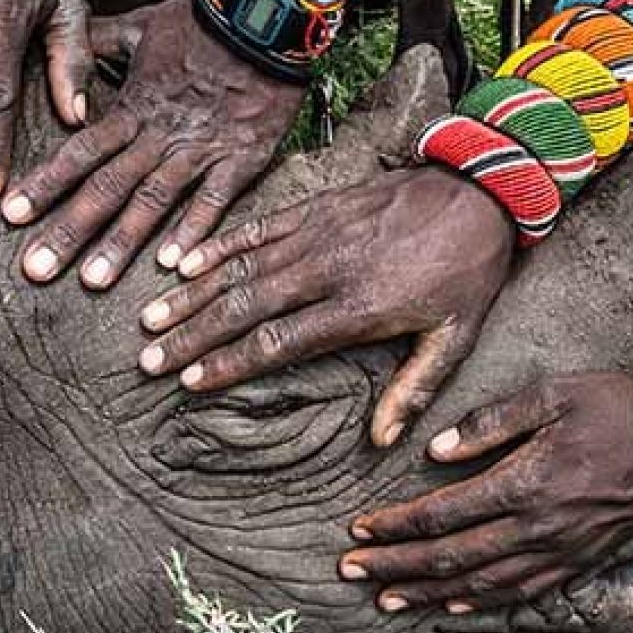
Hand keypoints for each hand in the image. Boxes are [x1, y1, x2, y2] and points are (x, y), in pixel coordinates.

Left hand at [6, 0, 304, 290]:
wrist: (264, 17)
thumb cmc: (203, 21)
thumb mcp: (142, 26)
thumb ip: (99, 42)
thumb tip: (62, 51)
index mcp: (134, 107)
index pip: (80, 152)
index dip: (44, 184)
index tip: (11, 216)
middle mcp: (159, 135)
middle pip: (106, 188)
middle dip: (69, 230)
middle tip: (35, 269)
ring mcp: (200, 150)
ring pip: (153, 202)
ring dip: (121, 243)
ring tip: (92, 281)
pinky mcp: (242, 158)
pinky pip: (215, 200)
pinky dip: (195, 231)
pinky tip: (174, 267)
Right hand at [136, 167, 514, 445]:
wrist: (482, 190)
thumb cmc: (468, 271)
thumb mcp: (454, 337)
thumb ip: (414, 389)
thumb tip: (380, 441)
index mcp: (360, 307)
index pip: (280, 340)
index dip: (231, 362)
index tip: (191, 380)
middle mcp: (329, 268)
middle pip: (246, 306)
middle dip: (193, 334)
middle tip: (150, 359)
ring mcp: (319, 233)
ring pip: (242, 267)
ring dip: (193, 294)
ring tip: (152, 319)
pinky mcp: (317, 207)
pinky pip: (258, 228)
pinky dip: (219, 245)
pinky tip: (183, 262)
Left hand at [338, 372, 632, 613]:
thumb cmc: (613, 406)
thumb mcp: (551, 395)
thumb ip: (489, 423)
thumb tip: (434, 452)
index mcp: (524, 483)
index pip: (443, 514)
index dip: (396, 525)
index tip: (359, 529)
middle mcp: (537, 527)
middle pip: (450, 557)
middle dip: (395, 565)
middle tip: (350, 572)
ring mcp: (560, 550)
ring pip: (480, 584)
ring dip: (428, 593)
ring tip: (387, 599)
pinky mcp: (579, 560)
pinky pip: (521, 593)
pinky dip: (481, 603)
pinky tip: (453, 606)